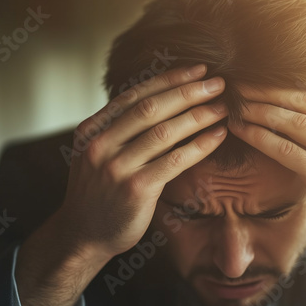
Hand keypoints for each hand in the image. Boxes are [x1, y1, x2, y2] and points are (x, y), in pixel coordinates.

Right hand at [15, 65, 229, 305]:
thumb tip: (164, 100)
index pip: (134, 95)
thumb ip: (119, 129)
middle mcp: (100, 144)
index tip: (197, 70)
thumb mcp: (97, 153)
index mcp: (91, 129)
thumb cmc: (98, 192)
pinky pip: (174, 161)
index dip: (169, 80)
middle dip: (188, 92)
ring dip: (198, 116)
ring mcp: (116, 167)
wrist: (83, 235)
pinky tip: (217, 136)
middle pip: (151, 108)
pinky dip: (199, 146)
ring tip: (222, 108)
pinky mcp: (135, 189)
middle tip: (218, 83)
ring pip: (164, 132)